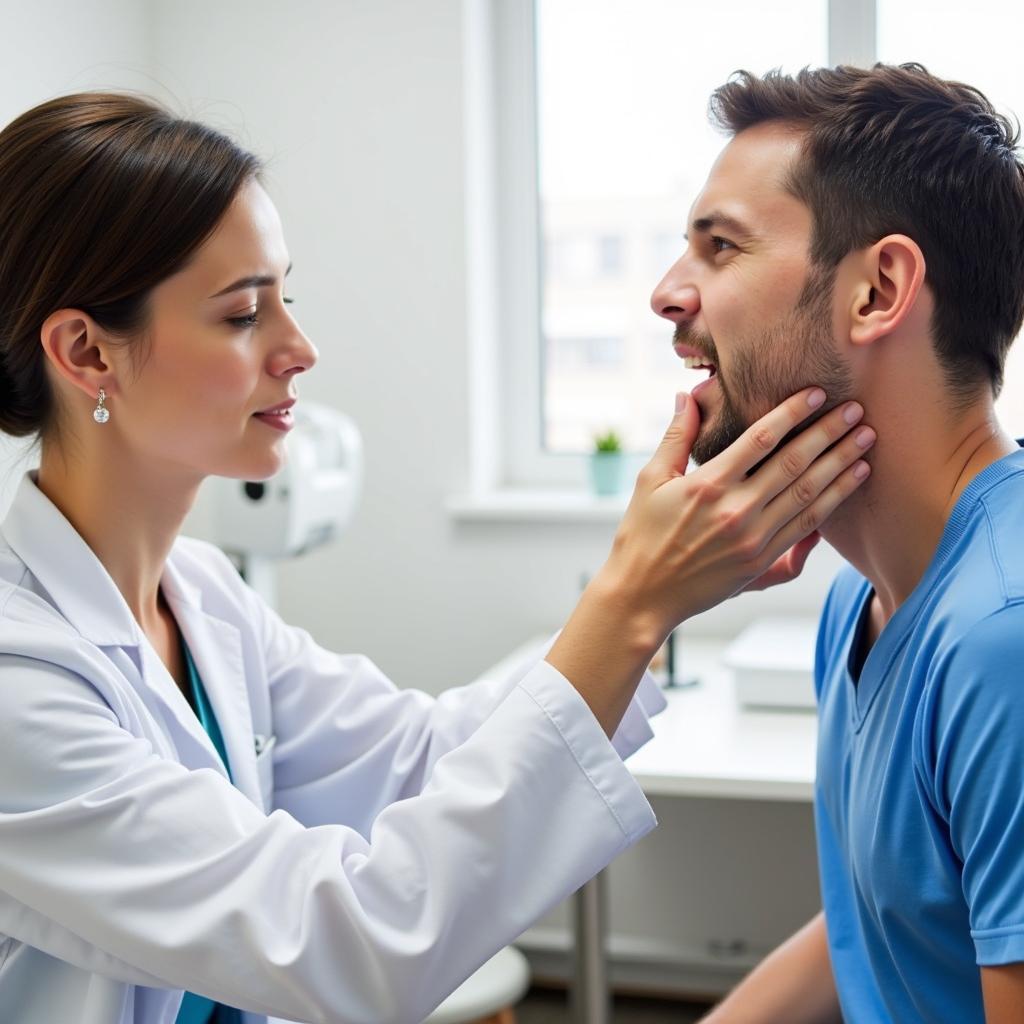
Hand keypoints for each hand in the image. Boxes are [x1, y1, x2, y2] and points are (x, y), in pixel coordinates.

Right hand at [547, 387, 872, 735]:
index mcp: (708, 484)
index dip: (792, 413)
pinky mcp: (762, 561)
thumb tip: (688, 395)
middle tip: (857, 410)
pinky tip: (851, 482)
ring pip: (808, 494)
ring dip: (841, 465)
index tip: (817, 393)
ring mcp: (753, 538)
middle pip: (794, 463)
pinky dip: (833, 502)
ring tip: (866, 441)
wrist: (643, 595)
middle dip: (829, 434)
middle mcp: (736, 510)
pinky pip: (807, 527)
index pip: (761, 438)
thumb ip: (677, 436)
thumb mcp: (650, 479)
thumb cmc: (641, 534)